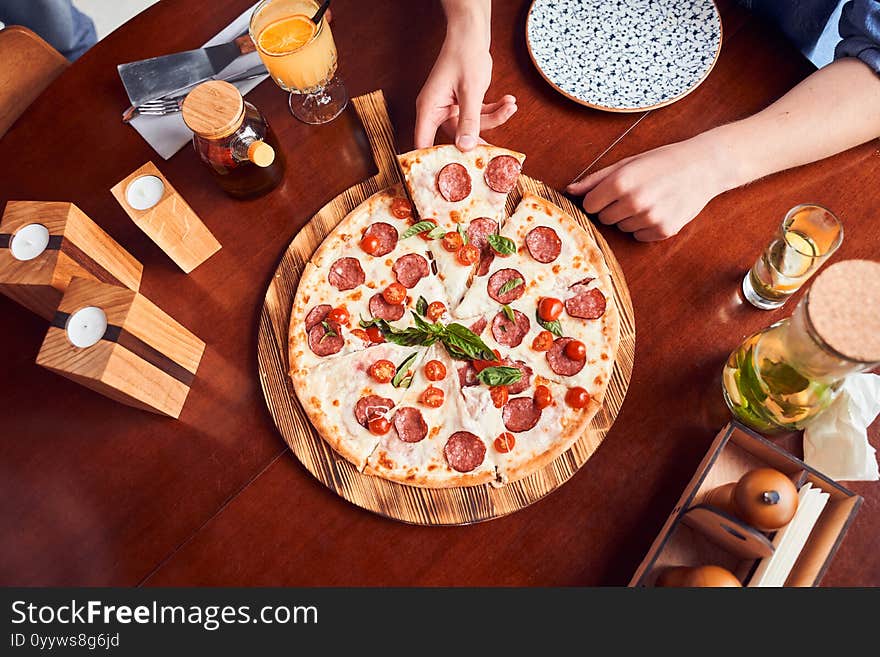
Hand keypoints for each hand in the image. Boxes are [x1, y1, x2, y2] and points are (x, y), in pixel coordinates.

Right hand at [414, 8, 515, 149]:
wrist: (472, 35)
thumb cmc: (465, 56)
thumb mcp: (470, 91)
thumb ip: (469, 121)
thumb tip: (466, 147)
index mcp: (429, 109)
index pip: (424, 143)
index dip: (434, 161)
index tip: (451, 175)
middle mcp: (437, 112)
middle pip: (455, 138)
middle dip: (479, 137)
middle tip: (497, 147)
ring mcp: (450, 109)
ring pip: (472, 126)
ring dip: (494, 118)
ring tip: (510, 105)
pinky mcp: (463, 104)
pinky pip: (478, 115)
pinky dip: (494, 110)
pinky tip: (508, 101)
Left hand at [566, 136, 727, 240]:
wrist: (704, 166)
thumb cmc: (663, 161)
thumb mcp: (627, 163)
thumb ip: (595, 179)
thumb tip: (569, 191)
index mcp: (621, 182)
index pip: (590, 206)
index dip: (598, 199)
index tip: (611, 192)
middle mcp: (634, 202)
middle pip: (604, 219)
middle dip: (613, 208)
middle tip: (634, 193)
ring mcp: (649, 219)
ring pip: (621, 228)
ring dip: (629, 217)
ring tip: (649, 199)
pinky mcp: (663, 231)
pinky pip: (639, 236)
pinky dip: (645, 226)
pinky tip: (659, 209)